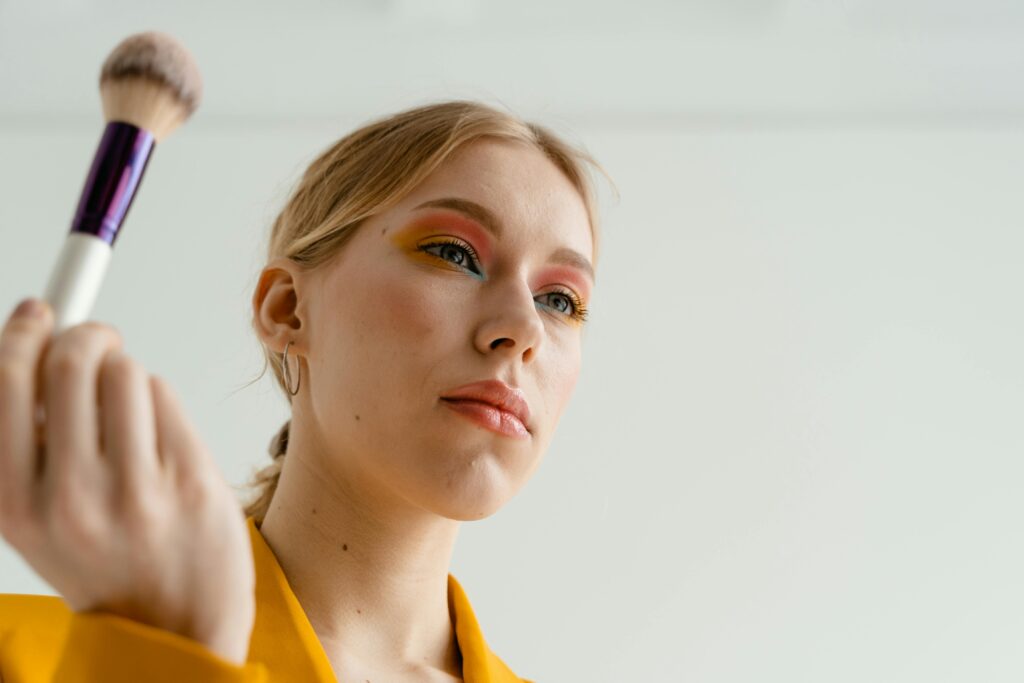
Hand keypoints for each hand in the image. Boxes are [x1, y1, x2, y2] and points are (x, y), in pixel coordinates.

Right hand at [0, 299, 254, 665]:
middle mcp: (71, 497)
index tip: (38, 310)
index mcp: (16, 505)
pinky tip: (157, 437)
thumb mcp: (39, 517)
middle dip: (86, 336)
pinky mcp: (190, 480)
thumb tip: (38, 344)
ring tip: (130, 410)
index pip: (6, 384)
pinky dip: (159, 401)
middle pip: (71, 361)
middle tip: (98, 340)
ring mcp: (136, 489)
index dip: (22, 333)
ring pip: (127, 371)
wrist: (174, 627)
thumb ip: (29, 442)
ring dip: (127, 374)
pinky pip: (166, 396)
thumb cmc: (105, 561)